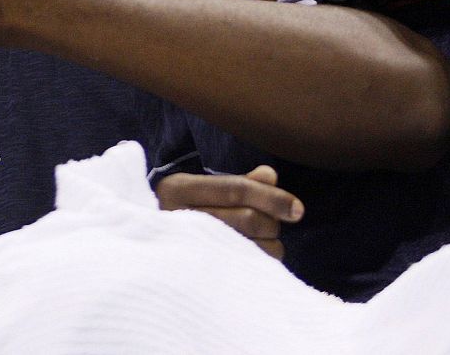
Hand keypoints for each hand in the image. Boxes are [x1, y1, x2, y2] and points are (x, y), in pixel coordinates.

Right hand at [155, 165, 301, 259]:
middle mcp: (176, 216)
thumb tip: (270, 175)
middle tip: (270, 223)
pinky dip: (261, 259)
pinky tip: (254, 254)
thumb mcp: (204, 190)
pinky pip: (247, 267)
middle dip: (270, 221)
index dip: (272, 198)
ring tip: (258, 238)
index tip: (299, 210)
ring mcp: (186, 248)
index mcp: (178, 188)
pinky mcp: (197, 274)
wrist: (149, 249)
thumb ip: (240, 182)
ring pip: (251, 245)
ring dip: (268, 242)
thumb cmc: (186, 213)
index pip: (235, 189)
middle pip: (247, 218)